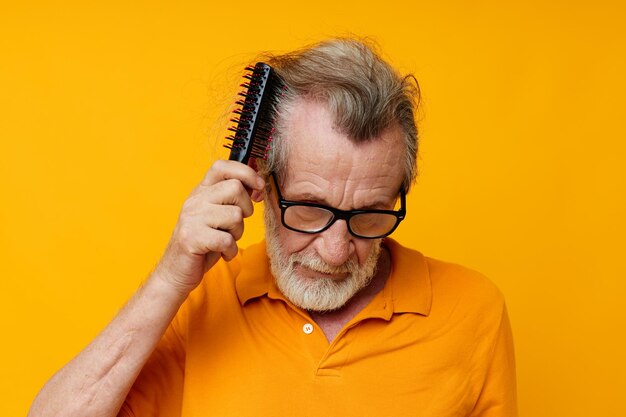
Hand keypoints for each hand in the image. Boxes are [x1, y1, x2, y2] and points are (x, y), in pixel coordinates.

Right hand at [154, 160, 264, 295]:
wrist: (176, 271)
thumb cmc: (203, 243)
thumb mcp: (217, 215)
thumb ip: (232, 199)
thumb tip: (258, 184)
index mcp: (201, 191)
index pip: (222, 166)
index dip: (246, 172)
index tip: (258, 187)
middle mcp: (194, 200)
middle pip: (235, 188)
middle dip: (246, 209)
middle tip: (235, 225)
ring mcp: (192, 218)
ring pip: (235, 215)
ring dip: (237, 233)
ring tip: (224, 240)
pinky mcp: (192, 238)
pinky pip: (227, 240)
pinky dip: (230, 251)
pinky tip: (221, 253)